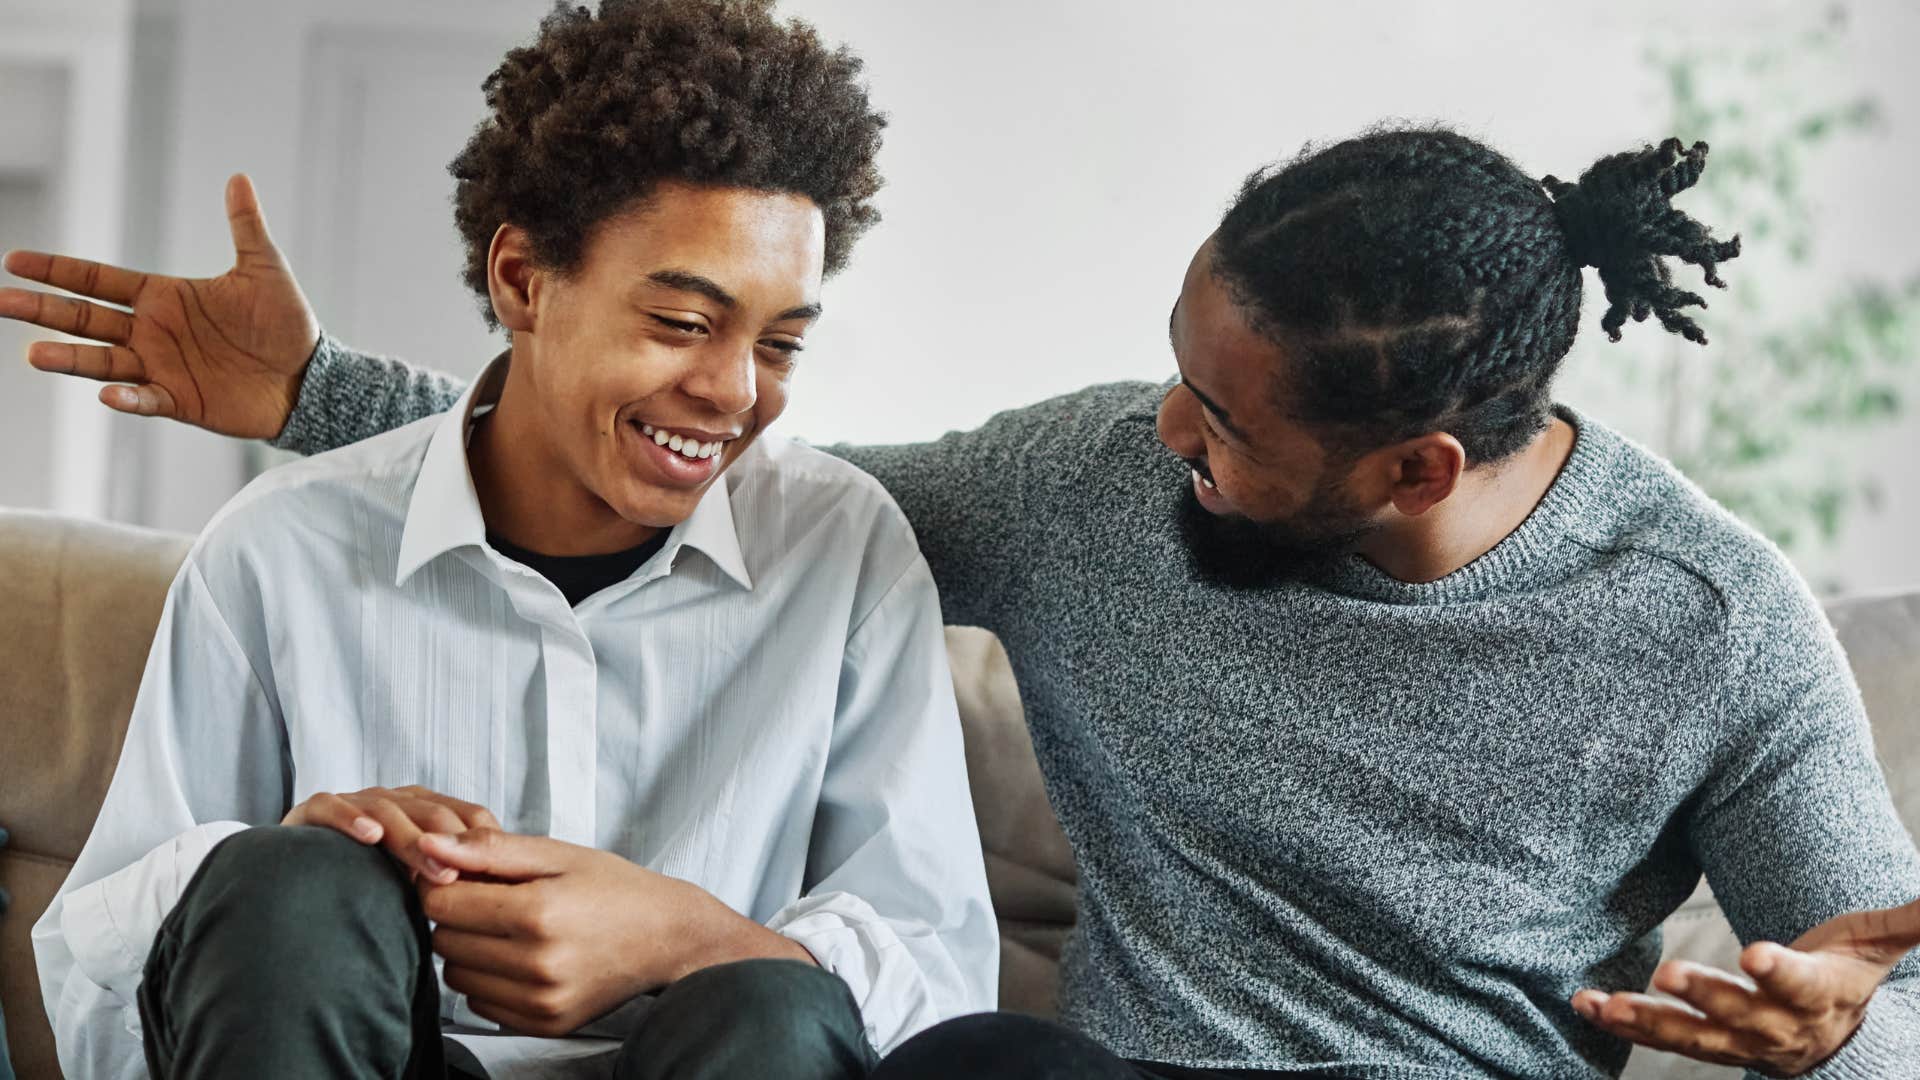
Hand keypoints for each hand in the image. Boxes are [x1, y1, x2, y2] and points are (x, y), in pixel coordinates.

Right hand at [1, 173, 318, 437]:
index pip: (99, 279)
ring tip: (32, 353)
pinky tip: (107, 393)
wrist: (309, 376)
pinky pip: (145, 399)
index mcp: (163, 296)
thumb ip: (245, 226)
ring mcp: (162, 367)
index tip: (14, 260)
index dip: (58, 270)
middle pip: (85, 318)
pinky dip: (126, 398)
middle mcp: (152, 331)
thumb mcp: (265, 269)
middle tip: (1, 300)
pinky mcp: (180, 400)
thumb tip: (240, 177)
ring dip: (69, 358)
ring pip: (102, 361)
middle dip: (43, 309)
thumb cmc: (286, 322)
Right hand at [282, 785, 499, 885]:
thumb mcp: (420, 889)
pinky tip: (369, 835)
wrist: (298, 889)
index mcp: (427, 813)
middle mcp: (395, 802)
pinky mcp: (312, 812)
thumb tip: (498, 912)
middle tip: (462, 879)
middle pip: (433, 814)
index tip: (494, 880)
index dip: (482, 844)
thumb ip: (452, 888)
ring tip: (432, 871)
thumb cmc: (370, 891)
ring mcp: (355, 803)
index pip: (467, 817)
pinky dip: (351, 818)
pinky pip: (331, 805)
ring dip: (413, 840)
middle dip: (452, 845)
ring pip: (389, 810)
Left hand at [417, 828, 812, 1036]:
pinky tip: (521, 959)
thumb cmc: (615, 888)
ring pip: (457, 976)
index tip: (468, 875)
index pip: (440, 904)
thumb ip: (490, 849)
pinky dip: (489, 981)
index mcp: (538, 912)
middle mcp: (538, 963)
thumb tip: (428, 846)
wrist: (668, 937)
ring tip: (509, 930)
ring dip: (470, 951)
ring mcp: (541, 1000)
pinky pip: (481, 1005)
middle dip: (457, 917)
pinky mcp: (544, 1024)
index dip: (445, 883)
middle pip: (444, 941)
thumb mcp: (557, 854)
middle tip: (495, 900)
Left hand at [1573, 896, 1919, 1075]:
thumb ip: (1905, 920)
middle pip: (1739, 1015)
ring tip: (1604, 1004)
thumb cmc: (1844, 977)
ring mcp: (1733, 1040)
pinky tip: (1586, 1004)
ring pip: (1689, 1037)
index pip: (1799, 985)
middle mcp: (1773, 1026)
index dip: (1779, 973)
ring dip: (1645, 1022)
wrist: (1830, 1043)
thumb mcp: (1874, 947)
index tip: (1755, 953)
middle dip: (1705, 997)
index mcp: (1817, 996)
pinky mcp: (1699, 1043)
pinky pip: (1657, 1038)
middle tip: (1668, 974)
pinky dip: (1620, 1023)